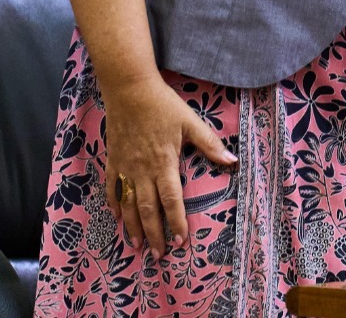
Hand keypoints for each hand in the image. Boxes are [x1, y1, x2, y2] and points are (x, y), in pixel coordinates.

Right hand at [102, 74, 236, 255]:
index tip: (181, 242)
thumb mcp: (190, 122)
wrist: (129, 90)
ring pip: (128, 204)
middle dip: (155, 234)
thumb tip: (232, 162)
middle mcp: (143, 170)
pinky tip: (116, 218)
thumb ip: (210, 144)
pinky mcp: (113, 160)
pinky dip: (114, 205)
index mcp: (165, 163)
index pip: (172, 200)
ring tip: (137, 246)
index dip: (177, 222)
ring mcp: (126, 167)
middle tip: (159, 256)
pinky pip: (112, 188)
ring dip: (133, 227)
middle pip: (148, 210)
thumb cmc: (163, 105)